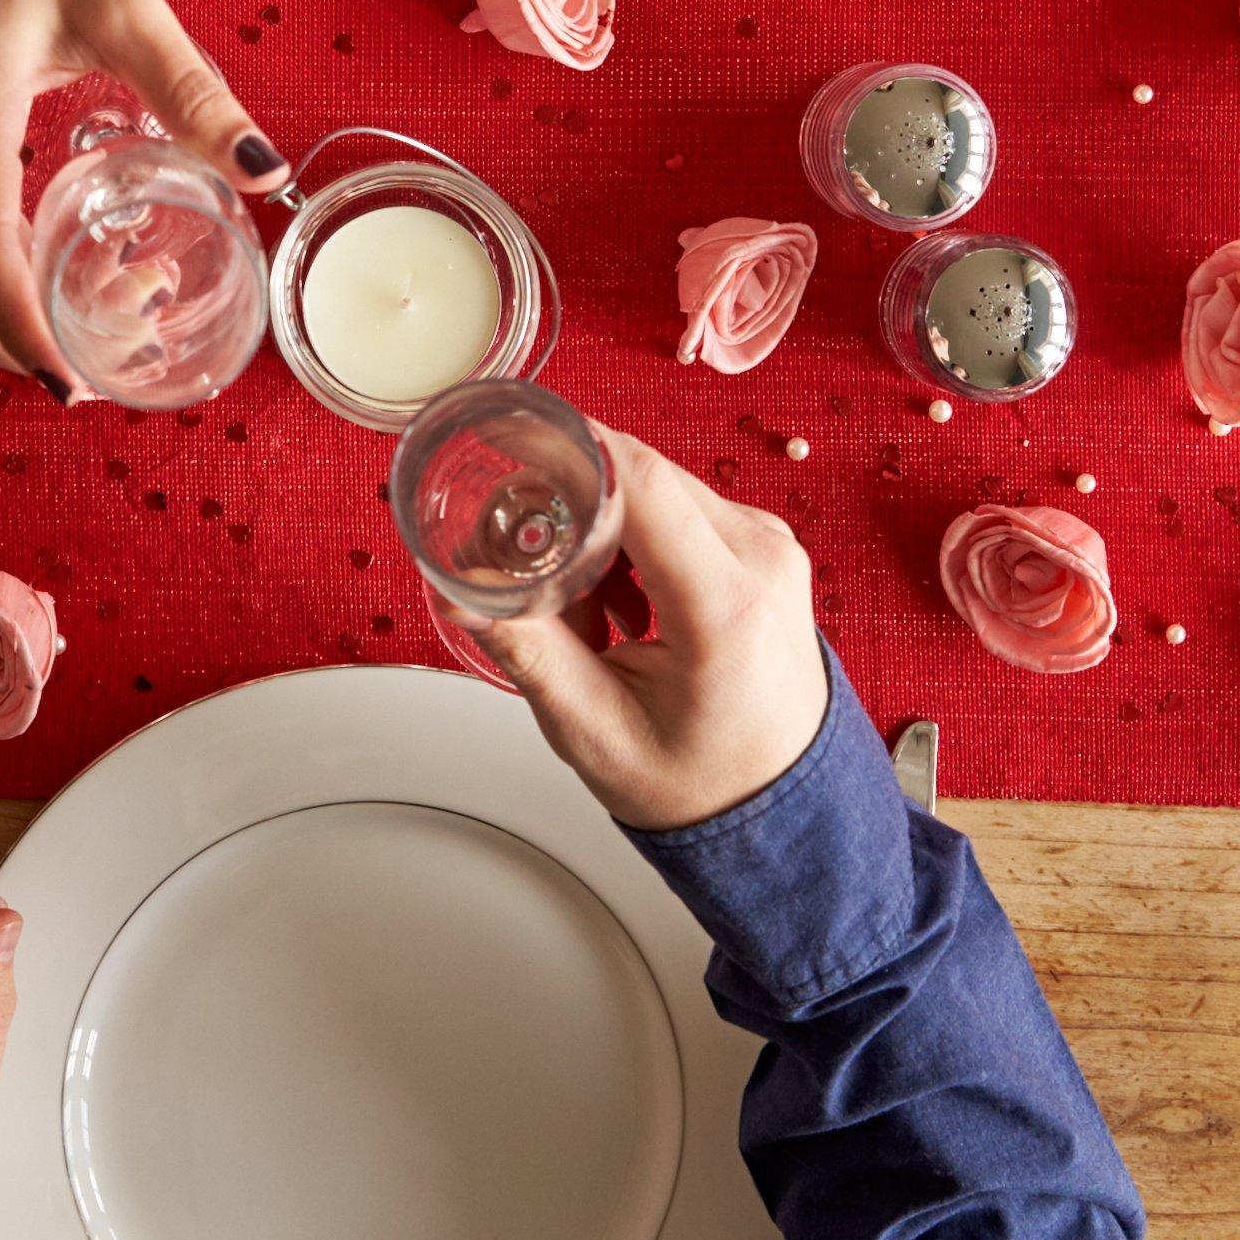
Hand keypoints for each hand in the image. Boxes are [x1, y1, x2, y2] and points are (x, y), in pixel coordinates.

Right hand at [0, 0, 282, 389]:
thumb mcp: (124, 1)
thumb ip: (191, 89)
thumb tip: (264, 168)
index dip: (28, 331)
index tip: (76, 386)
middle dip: (23, 346)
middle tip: (110, 365)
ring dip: (12, 318)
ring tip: (105, 313)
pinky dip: (1, 280)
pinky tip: (76, 260)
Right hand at [472, 427, 829, 831]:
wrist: (781, 809)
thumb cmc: (705, 783)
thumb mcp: (594, 730)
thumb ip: (525, 649)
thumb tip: (458, 587)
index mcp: (728, 603)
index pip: (640, 481)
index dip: (566, 443)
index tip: (504, 430)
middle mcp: (762, 558)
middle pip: (640, 476)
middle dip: (568, 503)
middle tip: (521, 562)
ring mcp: (768, 545)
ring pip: (655, 488)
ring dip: (601, 529)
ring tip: (587, 617)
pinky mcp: (760, 546)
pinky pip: (679, 509)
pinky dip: (633, 542)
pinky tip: (621, 608)